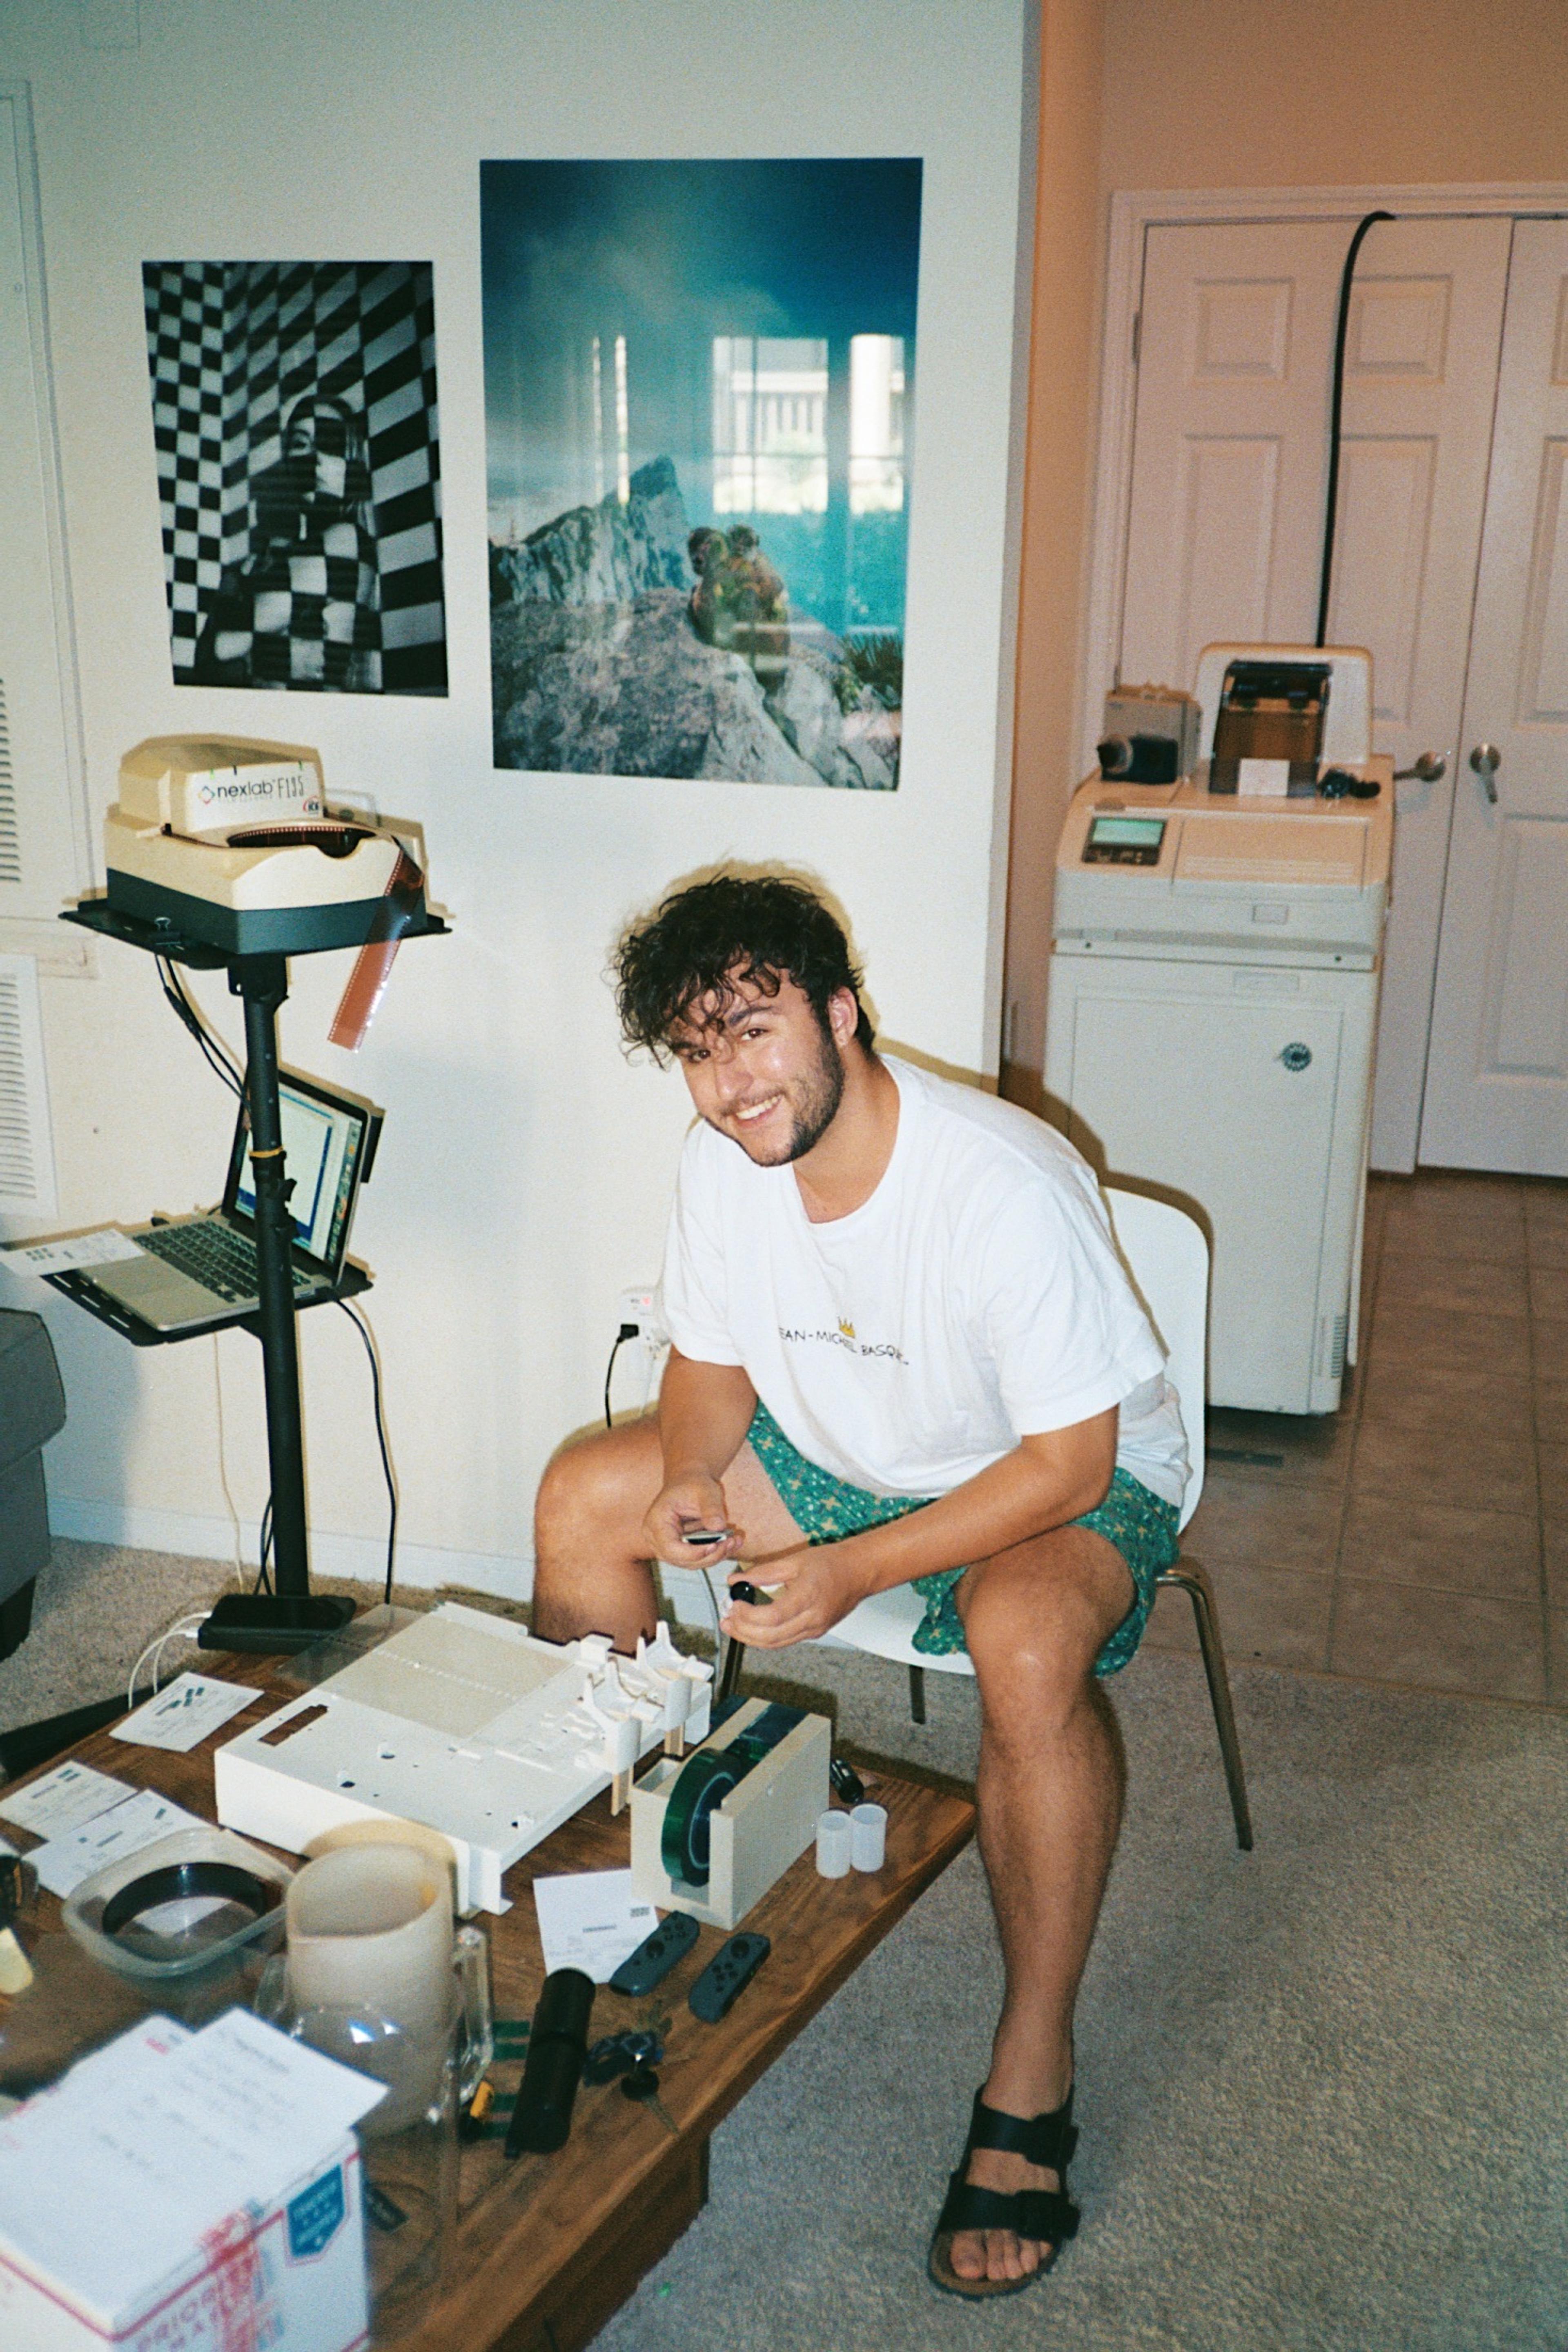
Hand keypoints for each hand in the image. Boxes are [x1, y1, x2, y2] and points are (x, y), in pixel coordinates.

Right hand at [642, 1473, 744, 1568]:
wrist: (689, 1483)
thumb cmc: (693, 1484)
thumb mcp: (704, 1491)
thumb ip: (710, 1508)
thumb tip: (718, 1527)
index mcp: (656, 1523)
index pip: (670, 1548)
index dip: (692, 1553)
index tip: (715, 1545)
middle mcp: (657, 1539)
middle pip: (682, 1560)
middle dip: (710, 1555)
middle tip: (732, 1542)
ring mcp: (667, 1547)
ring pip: (692, 1563)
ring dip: (716, 1555)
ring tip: (735, 1540)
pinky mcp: (680, 1550)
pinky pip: (698, 1558)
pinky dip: (716, 1553)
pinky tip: (733, 1542)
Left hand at [719, 1541, 867, 1648]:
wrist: (859, 1572)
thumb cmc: (832, 1563)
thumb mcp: (795, 1561)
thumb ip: (764, 1572)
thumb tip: (737, 1580)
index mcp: (807, 1597)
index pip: (772, 1617)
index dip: (748, 1616)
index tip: (734, 1605)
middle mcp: (812, 1618)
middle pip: (771, 1637)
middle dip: (743, 1631)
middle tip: (727, 1620)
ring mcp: (814, 1629)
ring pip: (776, 1644)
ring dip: (751, 1639)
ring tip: (733, 1627)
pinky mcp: (814, 1633)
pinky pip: (785, 1641)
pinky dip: (765, 1638)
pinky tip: (753, 1629)